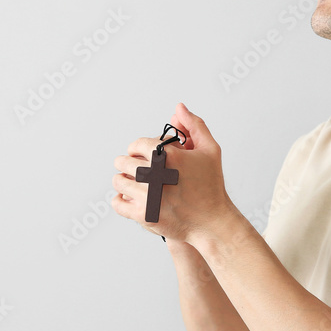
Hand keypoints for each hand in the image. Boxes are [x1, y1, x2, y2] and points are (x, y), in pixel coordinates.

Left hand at [111, 103, 234, 244]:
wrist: (212, 221)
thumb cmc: (211, 185)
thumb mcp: (210, 150)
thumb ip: (194, 125)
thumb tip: (178, 108)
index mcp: (168, 155)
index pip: (137, 144)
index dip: (137, 148)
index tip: (139, 154)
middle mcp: (155, 173)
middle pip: (124, 162)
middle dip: (128, 163)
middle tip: (134, 168)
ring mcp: (147, 196)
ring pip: (118, 181)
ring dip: (122, 179)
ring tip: (131, 182)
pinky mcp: (143, 215)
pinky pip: (117, 203)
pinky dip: (119, 199)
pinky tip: (129, 197)